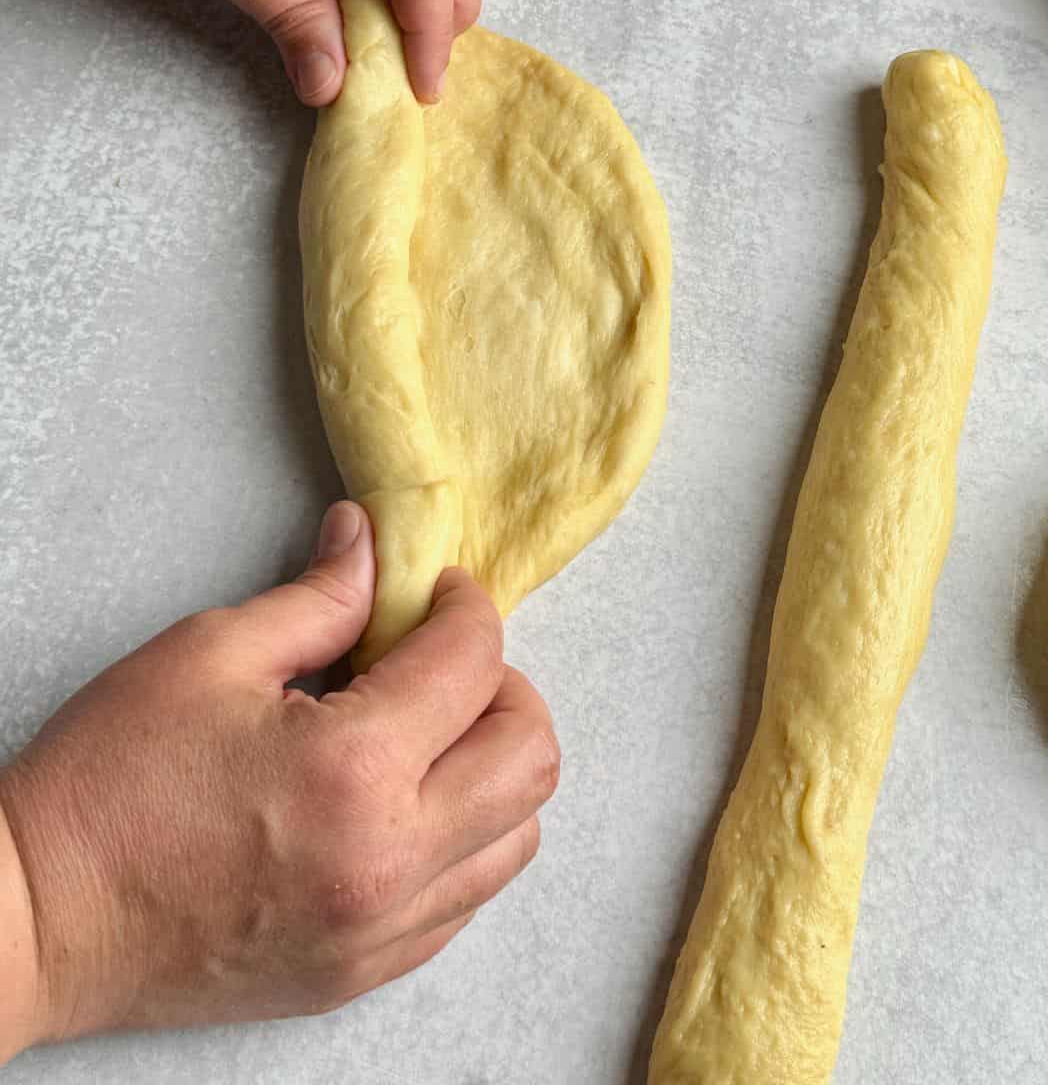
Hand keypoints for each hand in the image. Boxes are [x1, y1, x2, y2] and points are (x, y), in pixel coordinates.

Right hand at [0, 502, 557, 1051]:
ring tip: (426, 733)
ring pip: (516, 836)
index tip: (438, 591)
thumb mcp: (210, 655)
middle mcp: (389, 859)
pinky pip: (466, 897)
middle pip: (530, 756)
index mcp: (353, 769)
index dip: (465, 606)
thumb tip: (373, 543)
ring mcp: (382, 930)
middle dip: (501, 685)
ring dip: (492, 766)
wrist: (39, 920)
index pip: (473, 665)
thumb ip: (319, 598)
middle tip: (441, 661)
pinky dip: (462, 836)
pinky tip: (402, 800)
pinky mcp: (363, 972)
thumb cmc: (109, 783)